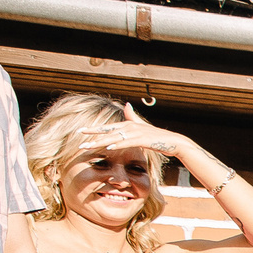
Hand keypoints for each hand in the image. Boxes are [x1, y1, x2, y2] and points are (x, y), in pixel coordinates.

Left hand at [73, 102, 204, 173]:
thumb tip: (126, 104)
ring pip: (114, 137)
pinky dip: (117, 144)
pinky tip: (108, 148)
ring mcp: (135, 132)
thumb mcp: (142, 126)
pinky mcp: (142, 139)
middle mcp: (129, 127)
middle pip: (107, 131)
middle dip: (92, 135)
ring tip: (88, 146)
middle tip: (78, 139)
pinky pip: (127, 142)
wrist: (174, 142)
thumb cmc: (157, 137)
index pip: (107, 127)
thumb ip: (132, 116)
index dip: (93, 129)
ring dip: (100, 142)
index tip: (80, 131)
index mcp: (127, 125)